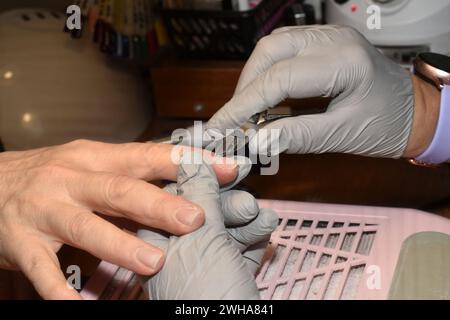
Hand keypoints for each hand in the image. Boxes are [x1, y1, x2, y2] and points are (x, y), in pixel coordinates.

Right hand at [0, 140, 238, 298]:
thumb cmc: (54, 176)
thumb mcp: (92, 165)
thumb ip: (134, 177)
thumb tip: (185, 186)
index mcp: (96, 157)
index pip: (148, 156)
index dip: (187, 162)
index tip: (227, 169)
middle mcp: (70, 179)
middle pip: (119, 189)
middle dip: (158, 204)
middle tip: (195, 219)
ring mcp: (44, 210)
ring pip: (85, 226)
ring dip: (119, 245)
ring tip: (154, 263)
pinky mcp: (21, 242)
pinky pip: (42, 270)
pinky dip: (61, 291)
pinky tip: (82, 308)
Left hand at [138, 153, 277, 298]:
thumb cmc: (206, 297)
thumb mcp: (200, 238)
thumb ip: (197, 196)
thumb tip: (194, 159)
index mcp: (155, 241)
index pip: (172, 195)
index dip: (200, 176)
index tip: (225, 165)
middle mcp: (176, 254)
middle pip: (204, 212)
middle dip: (229, 203)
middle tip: (246, 200)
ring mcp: (202, 269)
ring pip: (225, 231)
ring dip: (246, 221)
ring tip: (262, 216)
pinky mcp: (226, 281)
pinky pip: (240, 253)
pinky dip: (254, 242)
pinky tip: (265, 235)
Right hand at [207, 25, 430, 158]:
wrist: (415, 111)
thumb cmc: (389, 125)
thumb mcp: (343, 136)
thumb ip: (297, 136)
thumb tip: (256, 142)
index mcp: (344, 62)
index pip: (278, 78)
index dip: (244, 105)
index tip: (221, 127)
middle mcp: (333, 39)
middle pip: (269, 51)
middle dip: (244, 88)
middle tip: (233, 120)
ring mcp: (328, 36)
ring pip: (272, 45)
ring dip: (252, 78)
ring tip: (245, 110)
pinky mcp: (323, 41)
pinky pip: (283, 47)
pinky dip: (265, 71)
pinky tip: (262, 93)